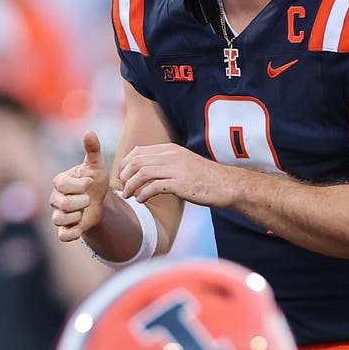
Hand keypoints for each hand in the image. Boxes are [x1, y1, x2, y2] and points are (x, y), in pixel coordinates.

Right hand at [49, 131, 110, 241]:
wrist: (100, 201)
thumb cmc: (95, 180)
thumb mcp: (97, 165)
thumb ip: (93, 149)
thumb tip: (89, 132)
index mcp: (59, 182)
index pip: (63, 185)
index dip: (81, 186)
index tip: (90, 183)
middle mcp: (55, 198)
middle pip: (63, 204)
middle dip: (81, 202)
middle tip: (88, 199)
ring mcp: (58, 214)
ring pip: (61, 219)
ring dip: (78, 216)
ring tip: (85, 210)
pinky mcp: (64, 229)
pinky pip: (63, 236)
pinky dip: (73, 233)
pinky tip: (82, 223)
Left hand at [118, 143, 233, 206]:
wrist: (226, 185)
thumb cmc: (204, 177)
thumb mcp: (182, 163)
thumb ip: (164, 162)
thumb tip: (143, 170)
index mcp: (170, 149)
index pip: (138, 151)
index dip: (125, 164)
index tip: (122, 176)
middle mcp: (171, 156)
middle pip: (137, 161)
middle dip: (124, 175)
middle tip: (122, 187)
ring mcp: (176, 169)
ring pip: (142, 173)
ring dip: (131, 186)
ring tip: (128, 195)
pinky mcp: (180, 183)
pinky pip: (153, 187)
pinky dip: (143, 194)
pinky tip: (141, 200)